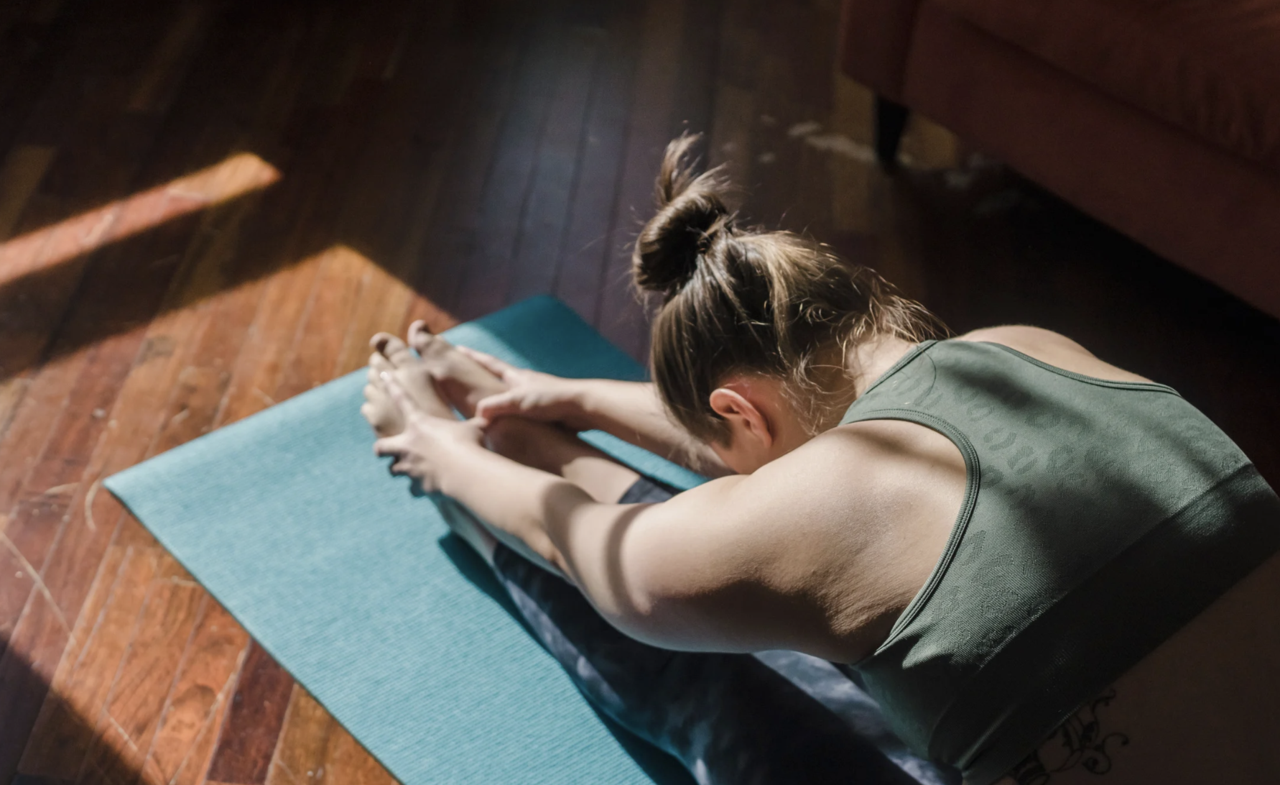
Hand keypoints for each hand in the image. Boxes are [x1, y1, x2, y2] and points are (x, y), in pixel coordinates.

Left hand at [373, 373, 484, 492]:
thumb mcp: (476, 427)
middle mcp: (408, 445)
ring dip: (400, 470)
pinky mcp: (417, 486)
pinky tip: (428, 489)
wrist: (464, 472)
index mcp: (419, 424)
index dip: (391, 385)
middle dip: (382, 449)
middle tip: (386, 449)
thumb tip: (490, 418)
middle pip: (380, 447)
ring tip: (411, 471)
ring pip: (393, 471)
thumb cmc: (469, 444)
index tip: (382, 375)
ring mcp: (409, 467)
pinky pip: (414, 490)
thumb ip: (476, 424)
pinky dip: (419, 489)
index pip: (402, 398)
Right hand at [459, 347, 592, 430]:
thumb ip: (495, 406)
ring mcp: (533, 398)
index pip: (488, 363)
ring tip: (482, 403)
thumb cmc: (552, 400)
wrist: (583, 407)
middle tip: (464, 373)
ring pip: (508, 397)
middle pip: (496, 378)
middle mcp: (523, 384)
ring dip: (495, 398)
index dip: (472, 356)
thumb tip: (477, 414)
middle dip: (480, 375)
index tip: (457, 347)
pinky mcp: (542, 413)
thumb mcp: (518, 401)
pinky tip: (505, 426)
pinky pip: (519, 414)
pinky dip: (508, 416)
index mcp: (516, 377)